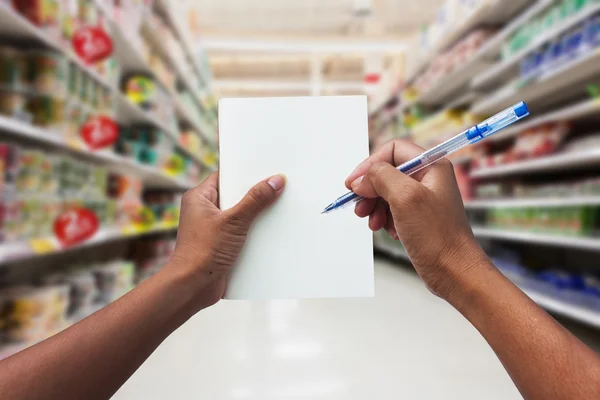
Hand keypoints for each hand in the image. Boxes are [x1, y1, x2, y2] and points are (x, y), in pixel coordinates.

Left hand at [164, 172, 285, 309]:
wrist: (192, 287)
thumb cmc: (203, 251)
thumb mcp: (234, 221)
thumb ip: (256, 200)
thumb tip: (276, 180)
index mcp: (200, 198)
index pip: (225, 176)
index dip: (245, 172)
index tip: (267, 169)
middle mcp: (204, 211)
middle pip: (236, 196)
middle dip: (256, 195)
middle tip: (279, 187)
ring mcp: (213, 229)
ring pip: (241, 216)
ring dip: (257, 217)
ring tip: (280, 209)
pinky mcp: (221, 245)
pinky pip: (241, 234)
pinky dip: (254, 234)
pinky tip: (272, 233)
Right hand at [346, 139, 487, 298]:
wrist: (455, 272)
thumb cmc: (438, 236)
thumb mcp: (405, 198)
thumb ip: (381, 177)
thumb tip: (362, 179)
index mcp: (432, 166)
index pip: (393, 150)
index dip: (370, 164)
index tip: (354, 183)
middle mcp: (428, 179)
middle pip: (387, 172)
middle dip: (370, 189)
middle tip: (359, 206)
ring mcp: (423, 199)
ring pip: (386, 192)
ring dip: (374, 206)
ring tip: (372, 222)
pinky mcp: (418, 218)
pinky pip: (392, 210)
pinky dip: (384, 219)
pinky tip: (387, 230)